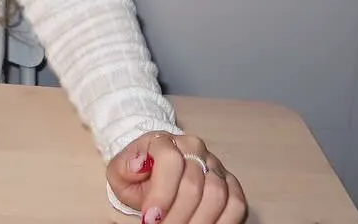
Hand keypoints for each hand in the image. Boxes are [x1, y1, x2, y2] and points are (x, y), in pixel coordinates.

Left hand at [107, 132, 246, 223]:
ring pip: (218, 195)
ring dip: (200, 221)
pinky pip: (236, 204)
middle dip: (178, 216)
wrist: (155, 166)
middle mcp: (195, 149)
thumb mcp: (120, 170)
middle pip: (194, 184)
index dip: (162, 194)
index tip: (150, 220)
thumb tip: (138, 165)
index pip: (171, 162)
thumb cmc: (137, 172)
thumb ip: (125, 168)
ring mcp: (215, 165)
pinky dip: (223, 222)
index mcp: (166, 141)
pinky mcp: (230, 183)